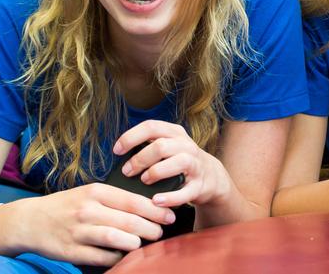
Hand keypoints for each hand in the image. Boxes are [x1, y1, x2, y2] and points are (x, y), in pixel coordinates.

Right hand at [15, 183, 174, 265]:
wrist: (29, 220)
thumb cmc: (66, 205)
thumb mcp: (90, 193)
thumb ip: (116, 198)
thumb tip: (150, 205)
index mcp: (96, 192)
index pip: (134, 201)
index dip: (156, 210)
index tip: (170, 215)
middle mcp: (88, 210)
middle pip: (130, 221)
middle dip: (151, 229)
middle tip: (160, 232)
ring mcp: (79, 231)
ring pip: (118, 239)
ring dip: (136, 243)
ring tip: (143, 243)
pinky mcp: (71, 251)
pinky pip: (102, 257)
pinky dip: (117, 257)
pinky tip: (123, 255)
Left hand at [113, 120, 232, 208]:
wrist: (212, 177)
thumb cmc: (180, 162)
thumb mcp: (168, 146)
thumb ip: (148, 146)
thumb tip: (119, 154)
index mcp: (175, 133)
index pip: (151, 127)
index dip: (131, 137)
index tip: (116, 151)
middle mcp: (187, 146)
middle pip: (161, 146)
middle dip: (140, 159)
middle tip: (127, 172)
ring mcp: (196, 165)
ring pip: (178, 162)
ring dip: (156, 172)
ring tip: (144, 181)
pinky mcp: (200, 185)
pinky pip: (186, 191)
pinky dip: (170, 197)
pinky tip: (156, 201)